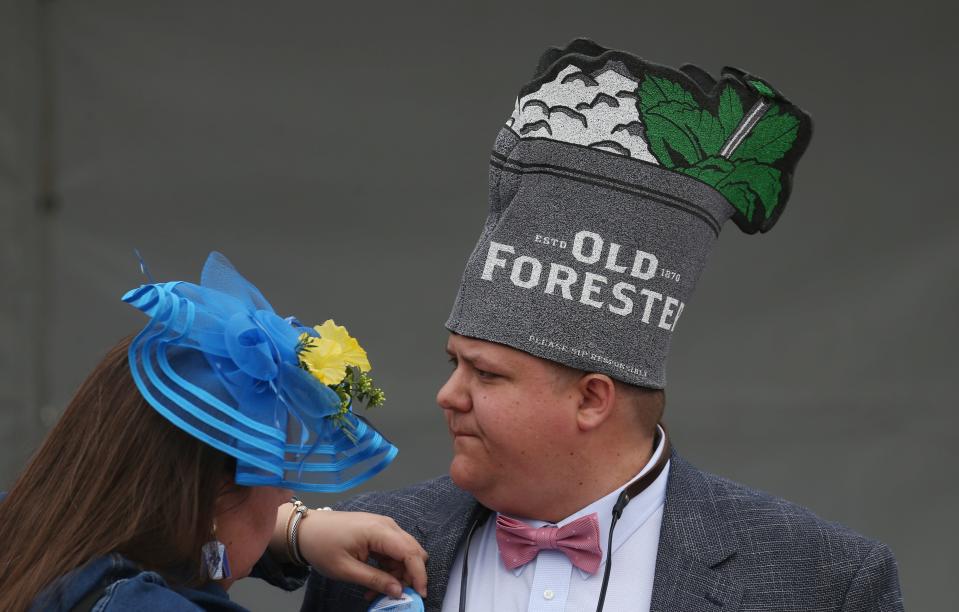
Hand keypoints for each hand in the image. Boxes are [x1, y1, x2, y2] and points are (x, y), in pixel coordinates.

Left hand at [273, 504, 426, 598]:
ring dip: (397, 574)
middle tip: (394, 594)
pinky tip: (375, 580)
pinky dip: (388, 567)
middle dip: (409, 575)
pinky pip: (392, 551)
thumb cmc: (321, 545)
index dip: (419, 574)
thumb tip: (398, 591)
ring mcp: (383, 526)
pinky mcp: (378, 531)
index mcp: (379, 531)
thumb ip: (375, 580)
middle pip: (412, 551)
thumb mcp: (346, 569)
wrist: (306, 529)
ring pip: (403, 553)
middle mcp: (386, 525)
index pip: (410, 552)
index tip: (419, 594)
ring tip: (376, 591)